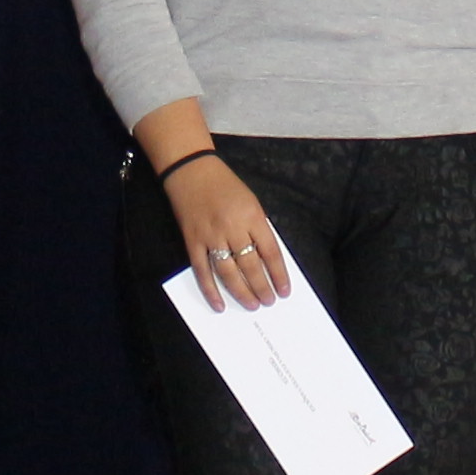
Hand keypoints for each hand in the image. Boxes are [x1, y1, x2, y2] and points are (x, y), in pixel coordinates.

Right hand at [166, 153, 292, 308]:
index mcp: (252, 215)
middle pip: (251, 265)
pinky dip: (210, 290)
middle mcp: (232, 227)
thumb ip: (258, 228)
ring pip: (228, 272)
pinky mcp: (192, 241)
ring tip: (252, 305)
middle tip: (269, 301)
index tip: (284, 290)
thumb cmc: (225, 185)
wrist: (191, 170)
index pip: (270, 252)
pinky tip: (219, 304)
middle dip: (262, 287)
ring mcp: (211, 235)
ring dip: (241, 292)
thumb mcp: (251, 201)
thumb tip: (266, 259)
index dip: (279, 274)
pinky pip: (202, 270)